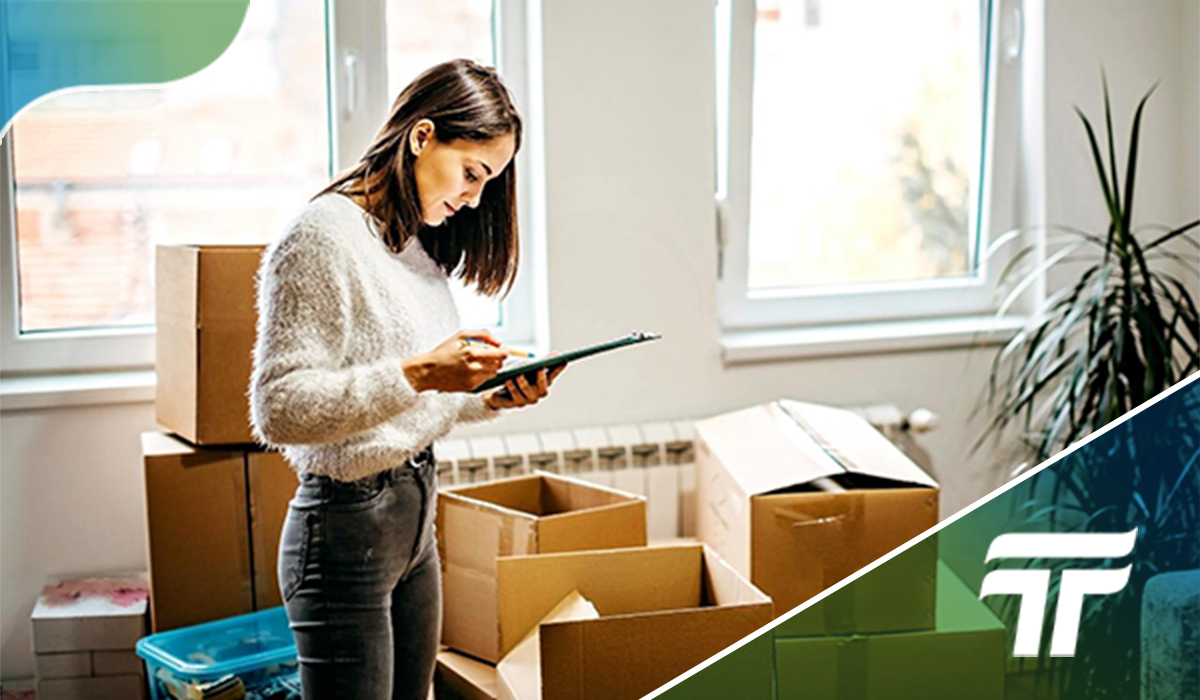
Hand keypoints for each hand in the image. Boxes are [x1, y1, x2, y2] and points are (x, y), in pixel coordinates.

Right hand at [401, 329, 519, 392]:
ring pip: (493, 373)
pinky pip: (485, 380)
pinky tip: (471, 370)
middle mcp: (474, 367)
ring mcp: (473, 379)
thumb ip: (483, 335)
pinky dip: (482, 374)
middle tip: (488, 355)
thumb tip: (499, 341)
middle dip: (497, 359)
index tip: (504, 350)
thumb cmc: (443, 352)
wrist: (428, 371)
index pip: (500, 354)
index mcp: (471, 352)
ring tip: (477, 362)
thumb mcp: (460, 335)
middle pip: (499, 364)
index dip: (504, 351)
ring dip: (490, 367)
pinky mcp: (471, 387)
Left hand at [484, 361, 566, 410]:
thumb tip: (556, 354)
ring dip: (523, 382)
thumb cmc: (517, 377)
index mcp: (544, 382)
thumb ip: (541, 362)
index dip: (559, 368)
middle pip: (542, 385)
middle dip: (541, 376)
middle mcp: (539, 392)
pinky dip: (511, 387)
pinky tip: (508, 380)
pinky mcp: (516, 404)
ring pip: (527, 390)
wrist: (501, 393)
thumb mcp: (528, 367)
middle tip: (540, 367)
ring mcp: (528, 399)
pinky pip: (514, 395)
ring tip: (519, 374)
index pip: (554, 374)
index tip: (564, 359)